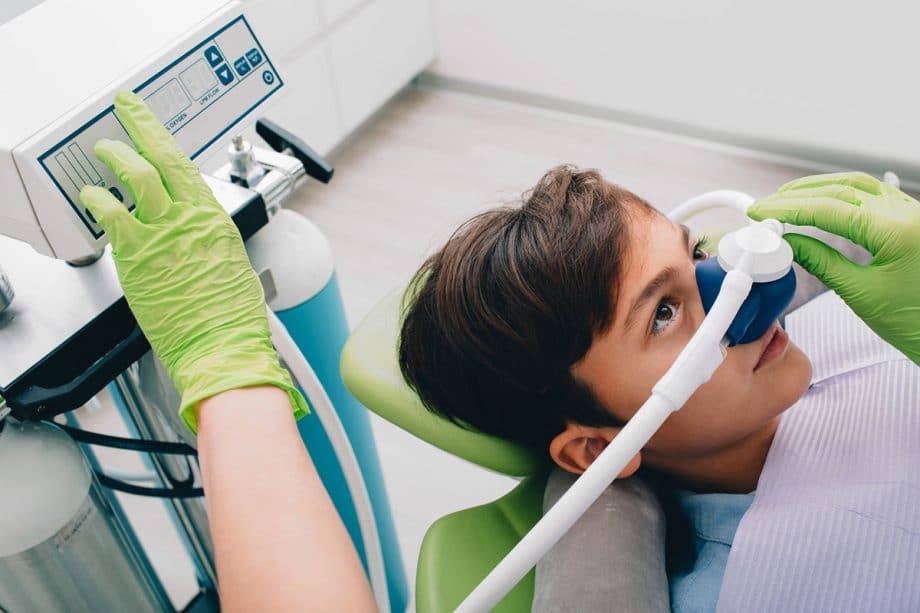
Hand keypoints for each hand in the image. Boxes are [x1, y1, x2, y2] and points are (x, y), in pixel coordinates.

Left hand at [79, 91, 307, 431]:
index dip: (161, 137)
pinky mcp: (140, 256)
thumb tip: (191, 238)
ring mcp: (165, 235)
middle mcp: (192, 219)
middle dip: (140, 127)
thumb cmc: (231, 319)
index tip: (149, 121)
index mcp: (215, 221)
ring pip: (138, 177)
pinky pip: (112, 215)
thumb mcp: (229, 267)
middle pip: (162, 158)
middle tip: (126, 111)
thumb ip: (205, 244)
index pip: (185, 167)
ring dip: (116, 157)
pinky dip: (98, 200)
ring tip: (104, 152)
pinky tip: (91, 197)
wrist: (224, 346)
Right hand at [749, 171, 919, 364]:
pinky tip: (822, 199)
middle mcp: (909, 214)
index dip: (788, 209)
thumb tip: (789, 244)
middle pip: (841, 189)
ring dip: (818, 188)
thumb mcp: (861, 294)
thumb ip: (821, 263)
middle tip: (767, 206)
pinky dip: (841, 193)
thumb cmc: (917, 322)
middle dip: (798, 196)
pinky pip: (873, 194)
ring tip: (787, 199)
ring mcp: (912, 213)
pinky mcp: (911, 219)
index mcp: (897, 231)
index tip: (762, 212)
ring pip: (857, 185)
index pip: (829, 209)